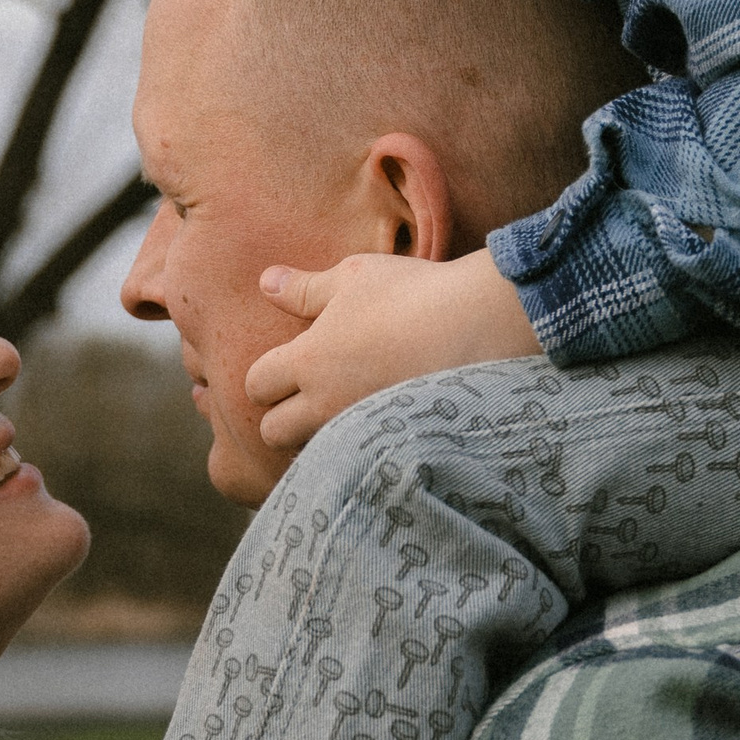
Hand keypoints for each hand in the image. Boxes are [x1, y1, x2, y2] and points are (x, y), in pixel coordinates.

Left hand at [244, 245, 540, 449]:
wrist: (483, 326)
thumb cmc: (414, 293)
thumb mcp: (354, 277)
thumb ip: (304, 288)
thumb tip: (265, 282)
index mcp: (308, 361)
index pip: (256, 384)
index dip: (265, 377)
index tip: (286, 366)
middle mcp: (326, 404)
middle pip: (272, 432)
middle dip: (280, 417)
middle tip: (307, 396)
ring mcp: (359, 430)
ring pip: (312, 452)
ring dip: (316, 437)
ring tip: (341, 413)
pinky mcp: (393, 448)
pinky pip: (355, 462)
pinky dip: (354, 451)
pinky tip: (375, 429)